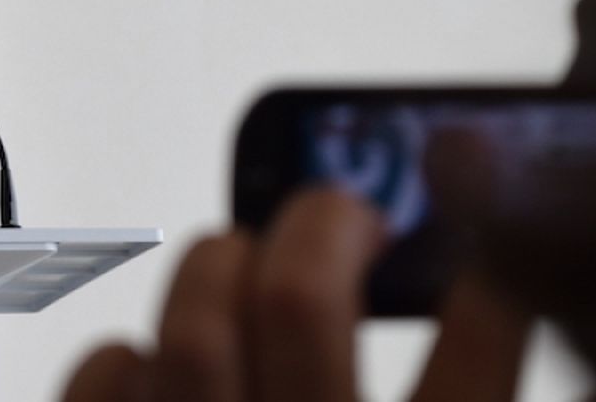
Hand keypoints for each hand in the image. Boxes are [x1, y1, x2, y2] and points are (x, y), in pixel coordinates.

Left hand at [62, 188, 528, 401]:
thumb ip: (423, 394)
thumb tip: (435, 301)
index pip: (473, 356)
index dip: (488, 270)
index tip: (477, 222)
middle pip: (300, 299)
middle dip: (322, 221)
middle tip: (341, 211)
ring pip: (192, 322)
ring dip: (217, 266)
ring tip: (239, 263)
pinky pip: (107, 374)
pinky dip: (124, 355)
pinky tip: (148, 360)